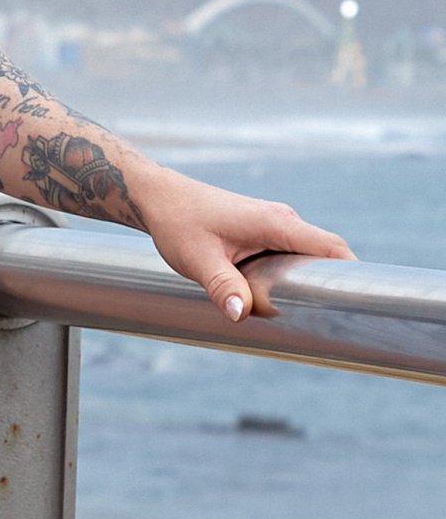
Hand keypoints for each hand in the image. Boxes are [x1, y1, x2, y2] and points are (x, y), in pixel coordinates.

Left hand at [126, 163, 352, 321]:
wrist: (160, 198)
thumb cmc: (178, 222)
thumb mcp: (198, 260)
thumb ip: (223, 287)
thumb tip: (242, 315)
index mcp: (275, 223)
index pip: (330, 246)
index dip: (351, 270)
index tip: (359, 299)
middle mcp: (282, 220)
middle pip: (325, 253)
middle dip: (332, 283)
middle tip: (331, 319)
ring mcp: (274, 224)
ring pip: (305, 255)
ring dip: (308, 280)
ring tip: (307, 314)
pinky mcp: (263, 231)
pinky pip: (290, 253)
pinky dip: (291, 274)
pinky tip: (280, 297)